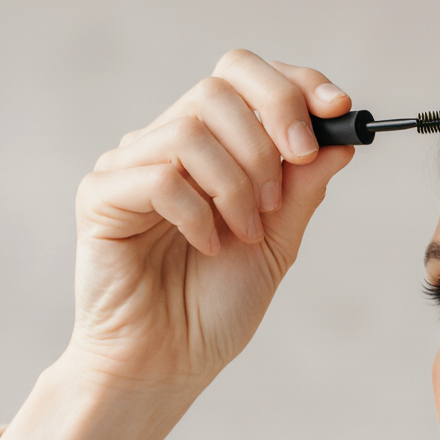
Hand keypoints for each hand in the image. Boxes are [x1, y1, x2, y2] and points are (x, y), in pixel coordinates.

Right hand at [70, 48, 354, 391]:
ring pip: (192, 129)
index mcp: (211, 147)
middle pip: (219, 86)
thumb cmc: (215, 307)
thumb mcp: (278, 242)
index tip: (337, 110)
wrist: (169, 363)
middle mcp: (167, 145)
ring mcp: (130, 167)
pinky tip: (207, 247)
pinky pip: (159, 177)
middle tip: (280, 196)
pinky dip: (198, 213)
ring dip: (236, 184)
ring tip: (246, 234)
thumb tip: (339, 137)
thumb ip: (302, 188)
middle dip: (270, 133)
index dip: (294, 83)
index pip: (243, 76)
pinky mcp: (100, 197)